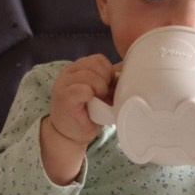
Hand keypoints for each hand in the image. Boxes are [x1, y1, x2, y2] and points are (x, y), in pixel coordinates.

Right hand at [39, 55, 113, 183]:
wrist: (69, 135)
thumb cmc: (87, 113)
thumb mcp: (98, 92)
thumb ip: (106, 81)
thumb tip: (130, 73)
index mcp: (77, 69)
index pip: (98, 59)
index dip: (108, 71)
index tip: (109, 86)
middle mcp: (68, 73)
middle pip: (94, 64)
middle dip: (105, 79)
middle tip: (104, 95)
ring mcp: (64, 84)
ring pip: (89, 75)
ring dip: (100, 89)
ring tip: (99, 100)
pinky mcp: (65, 97)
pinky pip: (83, 89)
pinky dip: (91, 95)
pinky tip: (91, 103)